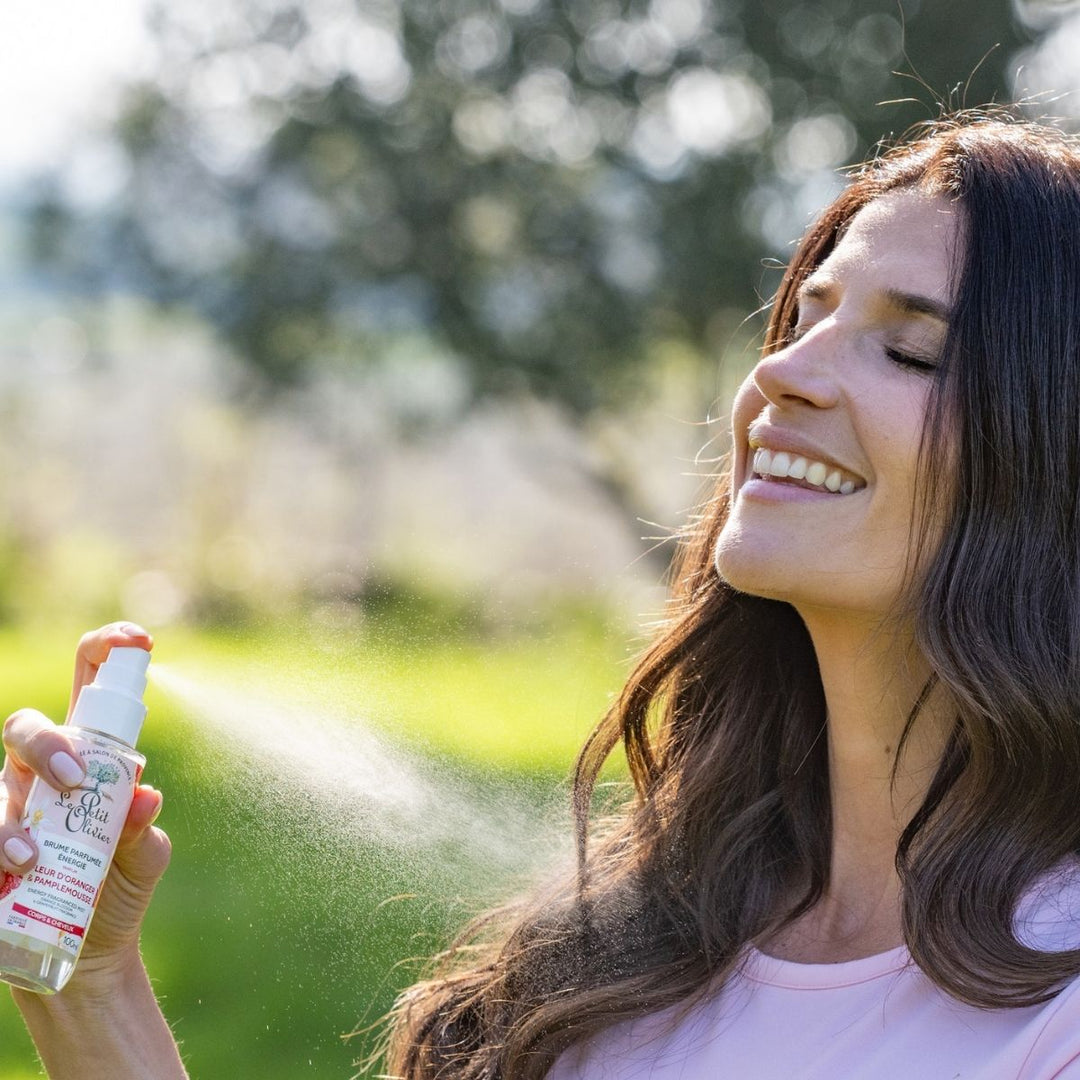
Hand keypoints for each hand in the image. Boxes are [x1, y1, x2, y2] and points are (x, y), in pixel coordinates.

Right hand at [0, 623, 170, 990]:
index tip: (139, 640)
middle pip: (24, 726)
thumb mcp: (142, 859)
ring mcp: (7, 811)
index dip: (110, 652)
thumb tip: (143, 799)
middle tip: (77, 780)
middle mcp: (39, 775)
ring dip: (9, 819)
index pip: (91, 688)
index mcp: (88, 758)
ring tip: (34, 857)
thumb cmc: (116, 891)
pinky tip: (12, 877)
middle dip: (47, 743)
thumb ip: (144, 832)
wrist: (87, 959)